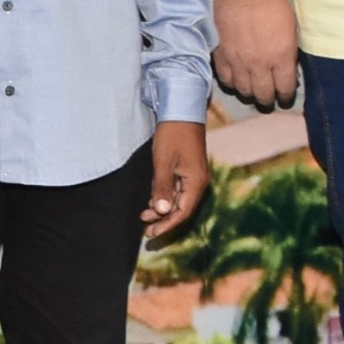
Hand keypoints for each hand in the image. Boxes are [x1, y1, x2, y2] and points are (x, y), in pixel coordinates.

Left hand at [141, 119, 208, 242]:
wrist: (182, 110)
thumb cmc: (173, 134)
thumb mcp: (164, 162)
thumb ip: (163, 188)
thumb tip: (163, 212)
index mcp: (196, 182)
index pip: (183, 212)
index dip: (167, 225)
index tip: (151, 233)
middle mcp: (199, 182)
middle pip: (182, 209)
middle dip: (164, 220)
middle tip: (146, 230)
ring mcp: (194, 176)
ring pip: (179, 200)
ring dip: (163, 209)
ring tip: (145, 214)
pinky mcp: (189, 170)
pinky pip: (179, 190)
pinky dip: (166, 197)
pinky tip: (153, 200)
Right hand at [213, 0, 298, 110]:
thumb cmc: (273, 2)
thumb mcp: (292, 28)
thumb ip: (289, 53)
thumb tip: (288, 69)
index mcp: (281, 57)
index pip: (285, 89)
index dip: (286, 96)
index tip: (285, 96)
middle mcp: (260, 65)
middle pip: (263, 95)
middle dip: (268, 99)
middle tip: (268, 97)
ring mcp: (238, 62)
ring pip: (243, 91)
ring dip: (249, 92)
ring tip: (252, 89)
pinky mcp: (221, 55)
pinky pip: (225, 79)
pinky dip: (231, 82)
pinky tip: (235, 78)